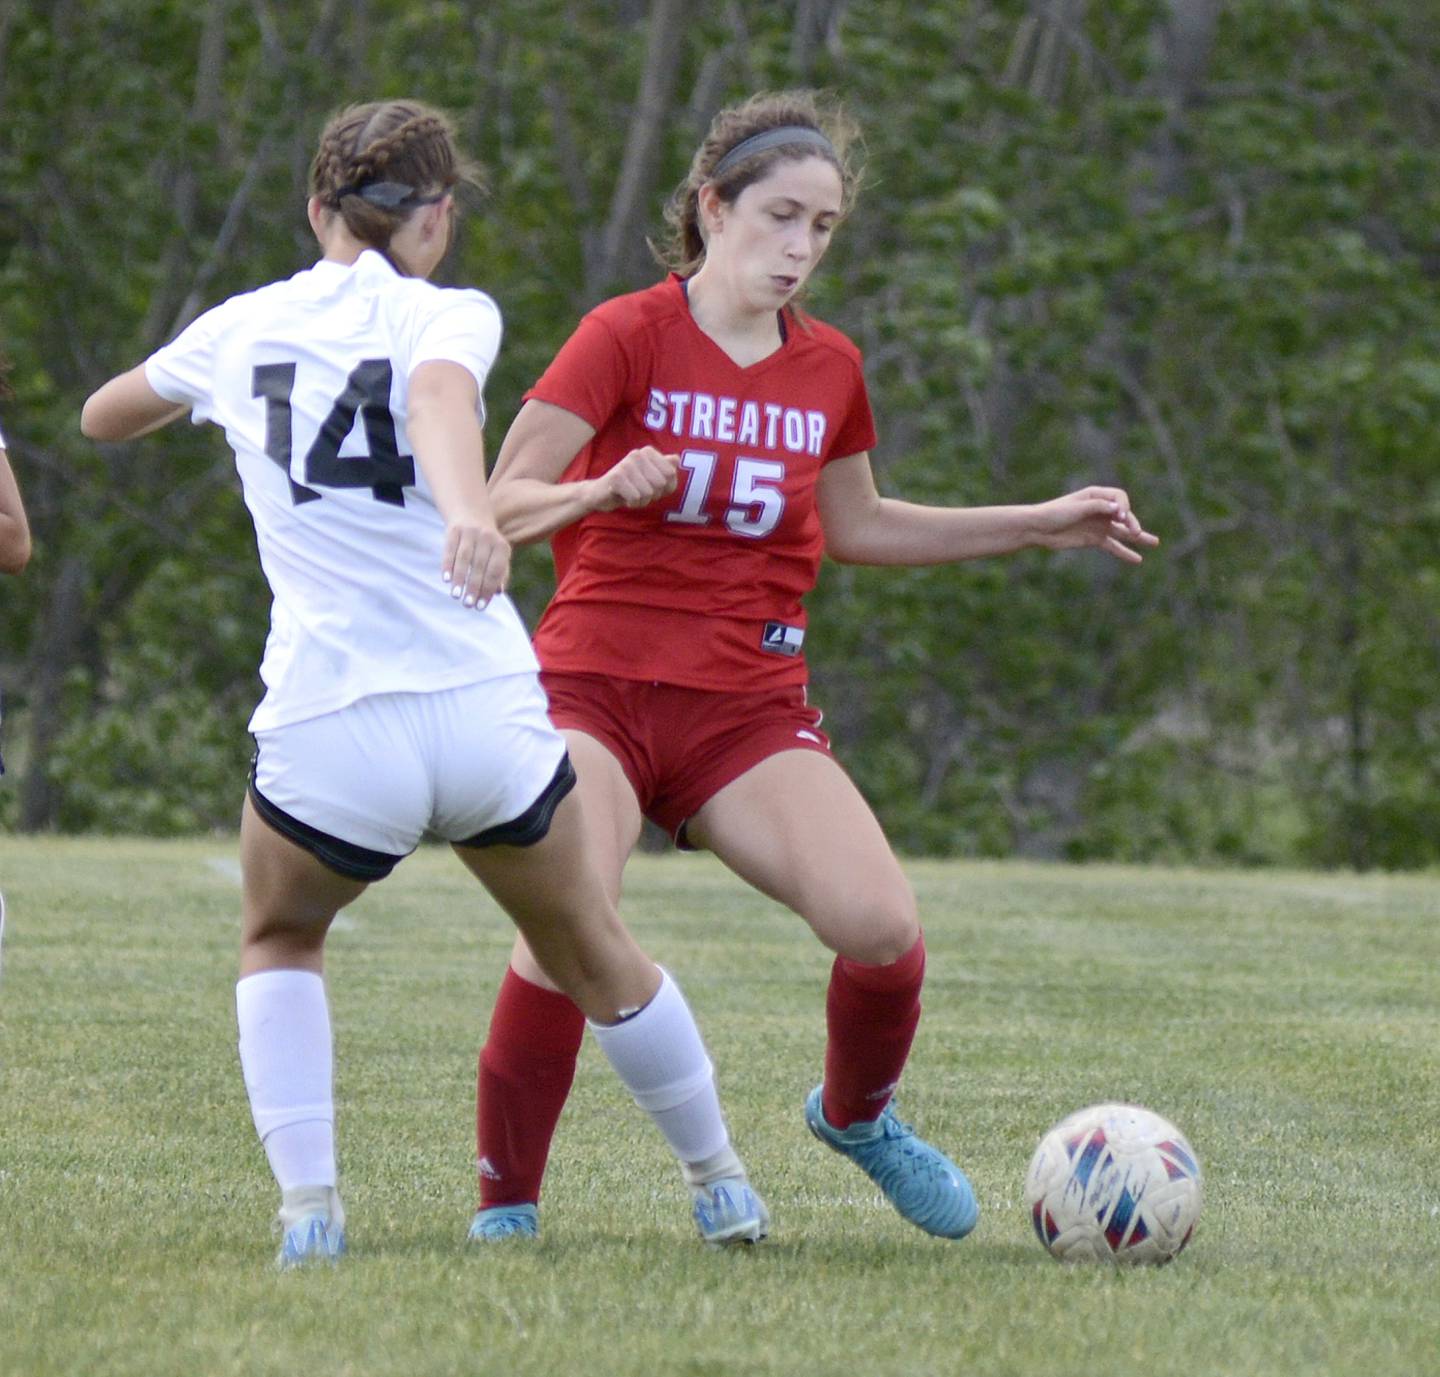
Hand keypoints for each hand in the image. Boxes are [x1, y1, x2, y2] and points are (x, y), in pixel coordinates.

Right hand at [442, 520, 510, 608]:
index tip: (480, 606)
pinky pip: (450, 549)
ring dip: (460, 578)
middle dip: (474, 587)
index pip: (496, 571)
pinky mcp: (454, 529)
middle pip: (480, 566)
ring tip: (456, 595)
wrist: (471, 512)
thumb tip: (498, 592)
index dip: (488, 589)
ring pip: (465, 558)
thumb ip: (500, 573)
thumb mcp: (497, 555)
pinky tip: (446, 579)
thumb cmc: (486, 543)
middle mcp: (487, 538)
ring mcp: (470, 532)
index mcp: (502, 546)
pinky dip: (448, 565)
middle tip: (468, 605)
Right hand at [591, 446, 679, 511]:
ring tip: (631, 494)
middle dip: (653, 495)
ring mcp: (626, 465)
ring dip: (642, 501)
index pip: (670, 474)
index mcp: (648, 452)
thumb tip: (676, 459)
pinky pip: (636, 498)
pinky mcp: (616, 478)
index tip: (651, 485)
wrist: (602, 494)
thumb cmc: (632, 486)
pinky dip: (632, 503)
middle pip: (660, 483)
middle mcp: (637, 454)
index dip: (664, 487)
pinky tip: (624, 497)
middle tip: (639, 491)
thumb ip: (666, 469)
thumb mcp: (652, 479)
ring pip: (648, 492)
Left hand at [1034, 486, 1159, 563]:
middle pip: (1123, 515)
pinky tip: (1137, 559)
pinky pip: (1113, 546)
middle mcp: (1100, 509)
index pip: (1119, 498)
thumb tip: (1118, 510)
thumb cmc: (1054, 513)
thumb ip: (1098, 507)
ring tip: (1155, 543)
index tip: (1120, 516)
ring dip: (1138, 537)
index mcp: (1095, 496)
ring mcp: (1098, 525)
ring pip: (1122, 532)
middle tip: (1136, 532)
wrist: (1037, 529)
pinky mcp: (1093, 539)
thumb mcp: (1077, 508)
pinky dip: (1124, 552)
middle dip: (1132, 523)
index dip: (1123, 507)